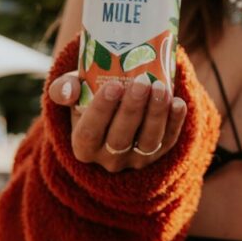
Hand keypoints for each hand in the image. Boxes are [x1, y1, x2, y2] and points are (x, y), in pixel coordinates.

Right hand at [47, 71, 186, 171]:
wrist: (116, 105)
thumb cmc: (90, 95)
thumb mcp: (72, 90)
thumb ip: (62, 88)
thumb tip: (67, 92)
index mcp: (83, 146)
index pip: (88, 134)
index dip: (101, 111)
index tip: (113, 86)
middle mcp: (108, 158)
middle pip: (120, 139)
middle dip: (132, 109)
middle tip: (142, 81)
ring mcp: (136, 159)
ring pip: (147, 142)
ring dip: (156, 114)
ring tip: (160, 87)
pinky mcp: (159, 153)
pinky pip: (169, 140)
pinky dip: (175, 122)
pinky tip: (178, 102)